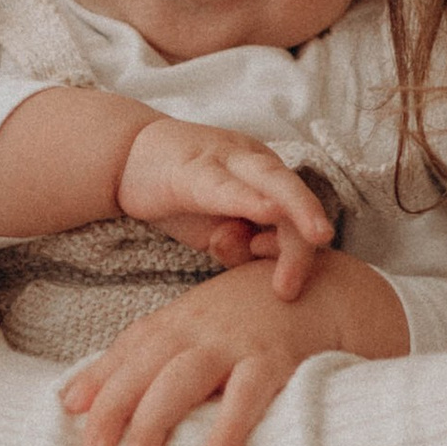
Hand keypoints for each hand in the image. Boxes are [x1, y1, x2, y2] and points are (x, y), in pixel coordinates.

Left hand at [57, 249, 409, 445]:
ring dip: (160, 415)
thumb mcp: (199, 324)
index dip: (99, 376)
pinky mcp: (278, 357)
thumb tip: (79, 396)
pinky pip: (251, 392)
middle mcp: (203, 326)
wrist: (329, 290)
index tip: (69, 409)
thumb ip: (149, 351)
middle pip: (149, 363)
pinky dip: (232, 422)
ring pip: (187, 375)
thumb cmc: (254, 316)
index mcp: (182, 318)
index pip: (132, 346)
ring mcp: (239, 340)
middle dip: (118, 403)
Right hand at [114, 117, 333, 301]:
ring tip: (316, 235)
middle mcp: (255, 163)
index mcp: (267, 179)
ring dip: (296, 208)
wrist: (125, 157)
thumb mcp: (215, 232)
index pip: (297, 217)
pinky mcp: (193, 168)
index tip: (288, 288)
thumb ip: (243, 248)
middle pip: (294, 193)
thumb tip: (265, 265)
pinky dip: (248, 198)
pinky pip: (225, 185)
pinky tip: (268, 209)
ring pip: (272, 180)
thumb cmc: (179, 197)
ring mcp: (227, 159)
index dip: (302, 252)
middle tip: (321, 252)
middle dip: (310, 227)